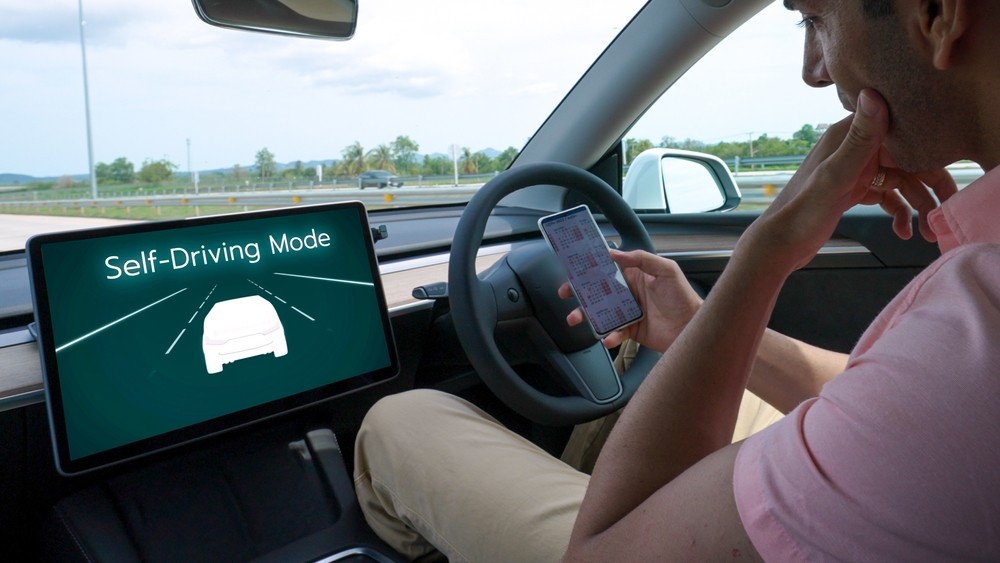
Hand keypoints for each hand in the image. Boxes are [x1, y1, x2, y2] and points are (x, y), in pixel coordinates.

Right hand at [559, 249, 701, 351]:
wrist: (693, 327)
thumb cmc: (684, 297)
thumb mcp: (666, 270)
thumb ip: (642, 259)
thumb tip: (615, 253)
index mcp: (635, 274)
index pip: (608, 267)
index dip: (591, 265)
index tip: (574, 265)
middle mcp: (628, 292)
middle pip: (597, 289)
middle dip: (578, 291)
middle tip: (565, 292)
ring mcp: (628, 311)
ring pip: (600, 311)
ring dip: (585, 314)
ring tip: (575, 318)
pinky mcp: (631, 329)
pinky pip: (614, 332)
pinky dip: (608, 335)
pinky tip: (608, 337)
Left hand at [745, 89, 952, 272]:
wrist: (779, 245)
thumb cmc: (801, 212)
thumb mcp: (834, 176)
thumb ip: (858, 139)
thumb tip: (874, 92)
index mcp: (846, 135)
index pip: (899, 128)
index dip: (927, 144)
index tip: (950, 161)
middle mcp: (851, 148)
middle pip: (906, 158)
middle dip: (930, 183)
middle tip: (949, 207)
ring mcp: (853, 171)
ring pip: (899, 180)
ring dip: (917, 204)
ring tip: (929, 231)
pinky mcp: (852, 191)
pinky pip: (886, 196)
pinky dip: (898, 212)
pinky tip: (903, 232)